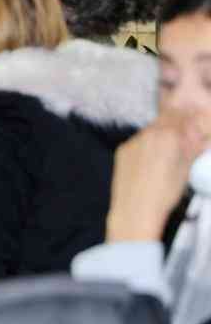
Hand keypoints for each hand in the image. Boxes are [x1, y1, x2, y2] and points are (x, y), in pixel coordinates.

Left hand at [106, 109, 210, 241]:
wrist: (135, 208)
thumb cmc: (165, 193)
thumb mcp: (187, 169)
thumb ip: (193, 147)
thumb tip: (200, 137)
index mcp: (169, 136)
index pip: (181, 115)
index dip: (189, 116)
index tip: (194, 120)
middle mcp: (149, 134)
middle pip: (166, 118)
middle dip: (176, 122)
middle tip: (182, 134)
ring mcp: (134, 141)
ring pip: (151, 129)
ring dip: (161, 133)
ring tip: (168, 150)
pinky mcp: (123, 150)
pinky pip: (139, 141)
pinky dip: (147, 144)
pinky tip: (152, 159)